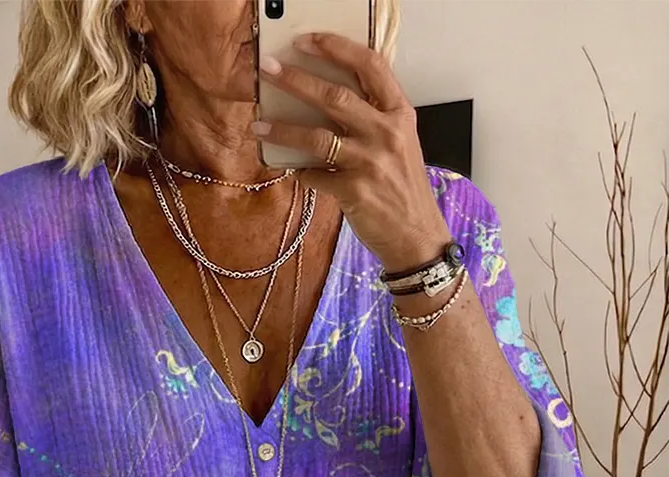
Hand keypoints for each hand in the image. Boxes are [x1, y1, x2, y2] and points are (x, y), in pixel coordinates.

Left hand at [255, 34, 451, 272]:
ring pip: (317, 136)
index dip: (336, 48)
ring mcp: (370, 162)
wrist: (416, 236)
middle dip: (297, 80)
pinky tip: (291, 170)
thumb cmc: (404, 189)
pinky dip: (300, 172)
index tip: (307, 40)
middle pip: (335, 96)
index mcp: (400, 114)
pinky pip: (315, 175)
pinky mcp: (354, 191)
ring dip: (283, 129)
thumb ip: (374, 119)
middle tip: (269, 69)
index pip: (370, 66)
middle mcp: (387, 133)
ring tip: (259, 125)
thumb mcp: (400, 144)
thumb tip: (328, 100)